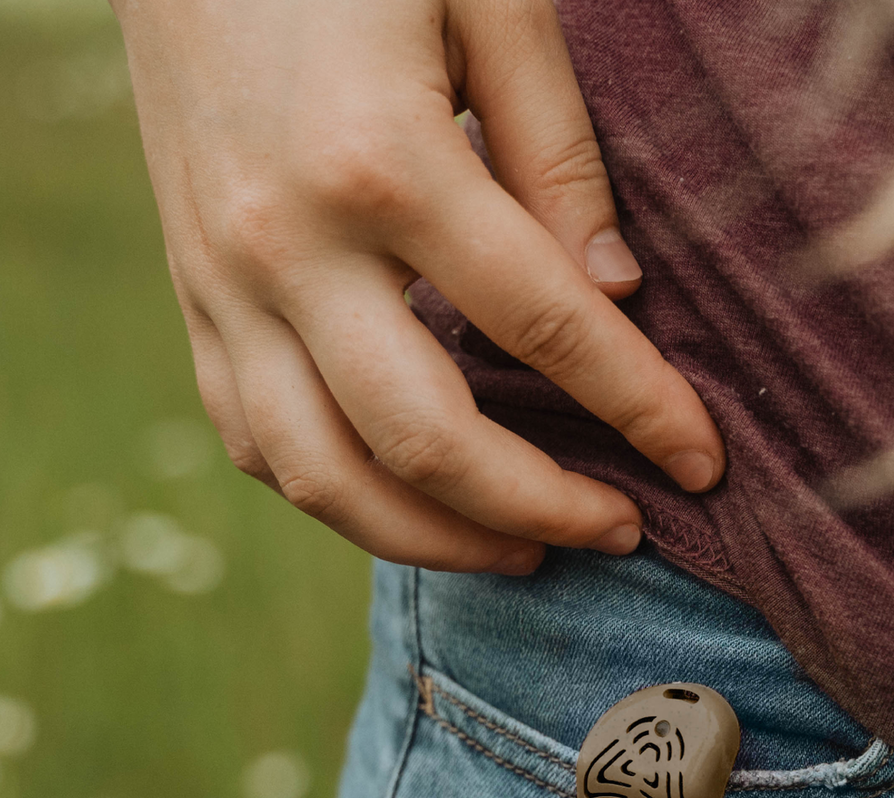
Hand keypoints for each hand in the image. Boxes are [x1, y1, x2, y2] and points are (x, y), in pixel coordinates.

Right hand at [111, 0, 723, 572]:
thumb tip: (617, 295)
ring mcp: (223, 284)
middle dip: (542, 508)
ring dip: (439, 543)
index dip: (639, 408)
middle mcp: (288, 244)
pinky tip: (415, 503)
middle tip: (621, 530)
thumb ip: (557, 153)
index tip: (702, 462)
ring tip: (527, 547)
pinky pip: (258, 444)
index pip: (544, 327)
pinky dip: (342, 497)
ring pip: (329, 478)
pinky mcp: (192, 299)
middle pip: (428, 442)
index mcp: (382, 160)